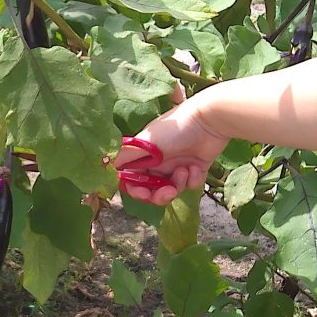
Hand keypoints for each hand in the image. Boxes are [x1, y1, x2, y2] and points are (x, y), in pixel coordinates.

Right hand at [114, 85, 228, 204]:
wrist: (209, 121)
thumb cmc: (174, 130)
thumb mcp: (145, 143)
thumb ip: (124, 157)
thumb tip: (106, 168)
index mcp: (145, 155)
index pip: (134, 179)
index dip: (136, 189)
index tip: (144, 193)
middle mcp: (159, 162)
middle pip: (152, 189)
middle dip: (159, 194)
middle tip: (168, 192)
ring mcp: (177, 166)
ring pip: (172, 189)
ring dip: (178, 184)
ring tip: (185, 170)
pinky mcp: (196, 169)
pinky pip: (190, 185)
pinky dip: (193, 179)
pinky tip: (196, 167)